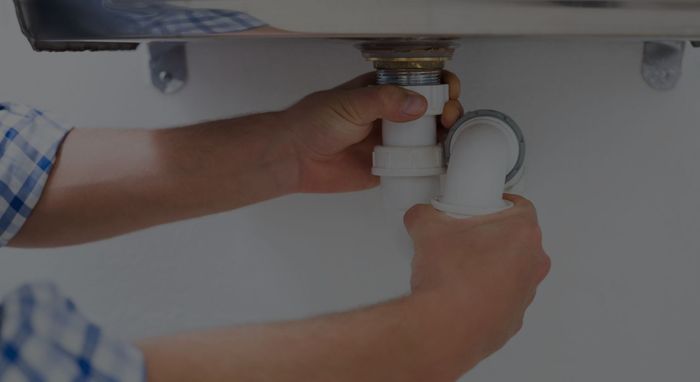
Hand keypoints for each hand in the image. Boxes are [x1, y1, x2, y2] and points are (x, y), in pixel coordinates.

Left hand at [281, 72, 462, 192]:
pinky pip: (416, 166)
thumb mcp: (350, 104)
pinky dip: (432, 164)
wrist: (295, 158)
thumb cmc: (313, 123)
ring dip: (444, 138)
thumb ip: (384, 101)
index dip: (440, 85)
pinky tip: (441, 162)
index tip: (448, 91)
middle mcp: (391, 116)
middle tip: (448, 117)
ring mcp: (392, 142)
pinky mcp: (389, 167)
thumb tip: (418, 103)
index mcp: (383, 92)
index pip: (421, 83)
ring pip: (428, 139)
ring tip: (447, 139)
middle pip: (432, 111)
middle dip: (448, 111)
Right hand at [404, 194, 550, 373]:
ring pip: (512, 269)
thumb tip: (420, 217)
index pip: (519, 206)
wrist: (445, 328)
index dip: (497, 204)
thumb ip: (424, 214)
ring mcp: (526, 294)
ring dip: (491, 266)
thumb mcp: (427, 229)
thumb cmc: (451, 281)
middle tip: (465, 237)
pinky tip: (461, 293)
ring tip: (459, 267)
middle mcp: (532, 264)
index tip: (481, 208)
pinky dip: (486, 293)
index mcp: (522, 234)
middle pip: (516, 238)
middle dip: (492, 235)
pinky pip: (503, 297)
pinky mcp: (513, 318)